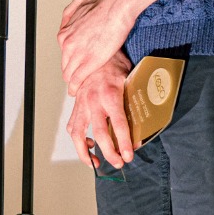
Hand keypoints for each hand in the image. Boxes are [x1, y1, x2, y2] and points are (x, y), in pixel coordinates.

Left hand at [58, 0, 133, 95]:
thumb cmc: (103, 4)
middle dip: (71, 71)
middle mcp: (67, 44)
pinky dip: (75, 87)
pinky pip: (76, 80)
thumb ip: (71, 14)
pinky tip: (76, 90)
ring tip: (77, 86)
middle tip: (78, 76)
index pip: (64, 54)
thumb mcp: (79, 4)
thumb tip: (69, 18)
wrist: (116, 7)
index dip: (71, 60)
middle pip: (65, 65)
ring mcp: (77, 54)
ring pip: (69, 74)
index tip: (76, 64)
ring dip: (73, 81)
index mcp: (65, 34)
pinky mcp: (88, 63)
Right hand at [67, 52, 133, 168]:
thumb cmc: (115, 66)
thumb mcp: (130, 81)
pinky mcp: (75, 104)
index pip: (119, 124)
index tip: (128, 156)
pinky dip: (78, 140)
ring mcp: (82, 103)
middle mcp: (94, 100)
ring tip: (96, 163)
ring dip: (86, 152)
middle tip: (119, 163)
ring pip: (78, 134)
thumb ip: (133, 104)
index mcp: (111, 94)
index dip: (123, 143)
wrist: (96, 51)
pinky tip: (88, 144)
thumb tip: (141, 129)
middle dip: (110, 153)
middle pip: (100, 134)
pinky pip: (72, 126)